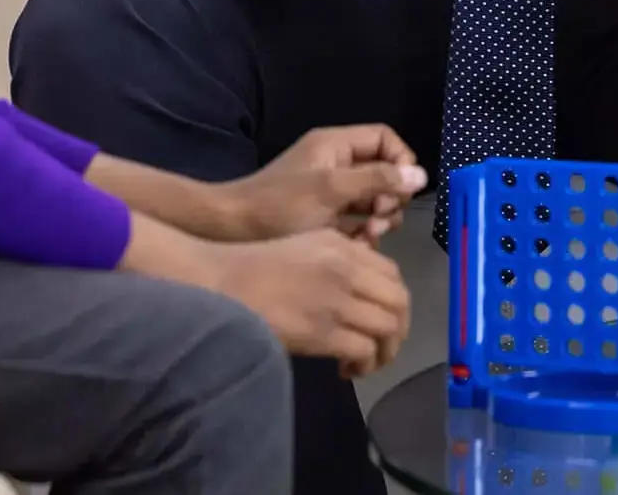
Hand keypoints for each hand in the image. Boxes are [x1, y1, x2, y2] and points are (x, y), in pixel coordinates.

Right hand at [204, 230, 410, 378]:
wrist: (218, 283)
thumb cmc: (252, 268)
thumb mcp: (303, 248)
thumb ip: (338, 262)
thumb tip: (362, 296)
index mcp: (342, 246)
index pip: (393, 274)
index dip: (395, 302)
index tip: (382, 320)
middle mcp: (346, 268)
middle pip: (399, 302)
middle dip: (398, 331)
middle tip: (381, 349)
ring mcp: (336, 299)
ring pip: (388, 328)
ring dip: (384, 353)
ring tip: (365, 364)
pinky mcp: (323, 331)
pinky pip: (364, 351)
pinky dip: (363, 366)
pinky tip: (345, 370)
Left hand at [227, 125, 427, 244]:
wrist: (233, 231)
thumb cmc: (280, 205)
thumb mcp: (330, 190)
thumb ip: (376, 180)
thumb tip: (420, 175)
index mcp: (335, 146)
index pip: (384, 139)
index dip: (401, 160)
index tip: (403, 189)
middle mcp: (336, 164)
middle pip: (384, 172)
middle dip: (390, 197)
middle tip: (379, 220)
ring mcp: (331, 192)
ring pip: (373, 200)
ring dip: (379, 219)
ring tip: (369, 236)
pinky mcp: (326, 217)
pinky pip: (358, 220)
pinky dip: (363, 233)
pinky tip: (358, 248)